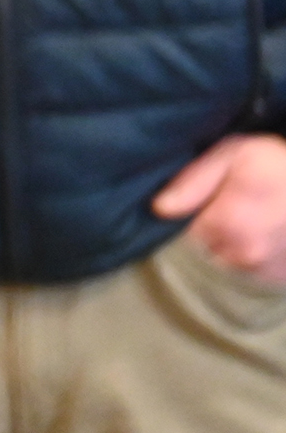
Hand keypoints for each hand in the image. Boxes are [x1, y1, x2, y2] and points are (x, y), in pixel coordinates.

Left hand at [154, 134, 285, 284]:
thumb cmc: (280, 163)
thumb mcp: (233, 154)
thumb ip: (193, 181)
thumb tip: (159, 208)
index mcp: (225, 223)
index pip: (185, 233)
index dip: (194, 216)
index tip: (211, 201)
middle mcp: (243, 254)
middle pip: (207, 250)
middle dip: (214, 232)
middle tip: (237, 207)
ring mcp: (265, 270)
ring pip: (230, 262)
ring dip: (235, 246)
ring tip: (256, 220)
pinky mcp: (280, 278)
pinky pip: (254, 271)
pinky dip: (256, 257)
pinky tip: (269, 234)